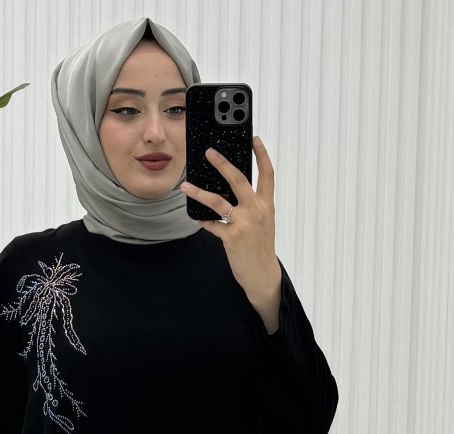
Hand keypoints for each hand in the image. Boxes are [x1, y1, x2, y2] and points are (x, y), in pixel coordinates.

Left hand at [180, 135, 279, 309]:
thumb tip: (233, 191)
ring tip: (186, 186)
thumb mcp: (263, 222)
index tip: (254, 139)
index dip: (262, 155)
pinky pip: (212, 225)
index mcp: (266, 205)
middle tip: (210, 152)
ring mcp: (243, 224)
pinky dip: (203, 220)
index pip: (267, 174)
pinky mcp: (231, 238)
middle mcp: (256, 211)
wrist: (263, 275)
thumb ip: (252, 205)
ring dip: (199, 192)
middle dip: (223, 163)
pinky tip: (196, 216)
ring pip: (218, 201)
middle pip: (239, 179)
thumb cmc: (261, 247)